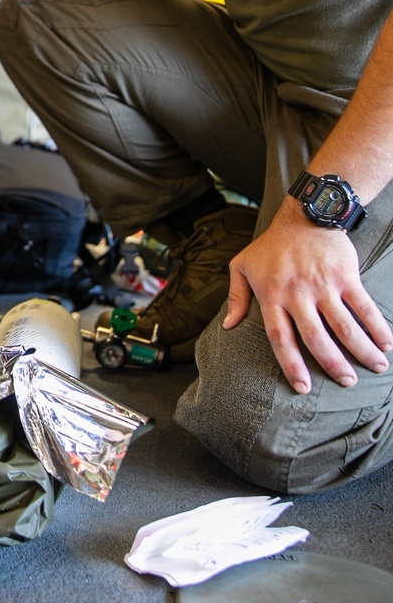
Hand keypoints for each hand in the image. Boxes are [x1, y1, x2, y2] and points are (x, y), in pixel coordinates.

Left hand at [223, 202, 392, 391]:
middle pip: (316, 337)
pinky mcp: (345, 276)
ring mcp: (323, 285)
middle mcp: (298, 294)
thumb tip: (227, 326)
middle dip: (333, 364)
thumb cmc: (271, 245)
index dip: (292, 365)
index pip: (281, 338)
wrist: (304, 215)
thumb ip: (236, 297)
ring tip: (376, 367)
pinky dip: (377, 325)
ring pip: (344, 325)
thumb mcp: (242, 266)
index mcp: (272, 297)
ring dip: (361, 349)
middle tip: (347, 382)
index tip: (303, 387)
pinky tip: (386, 342)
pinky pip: (363, 306)